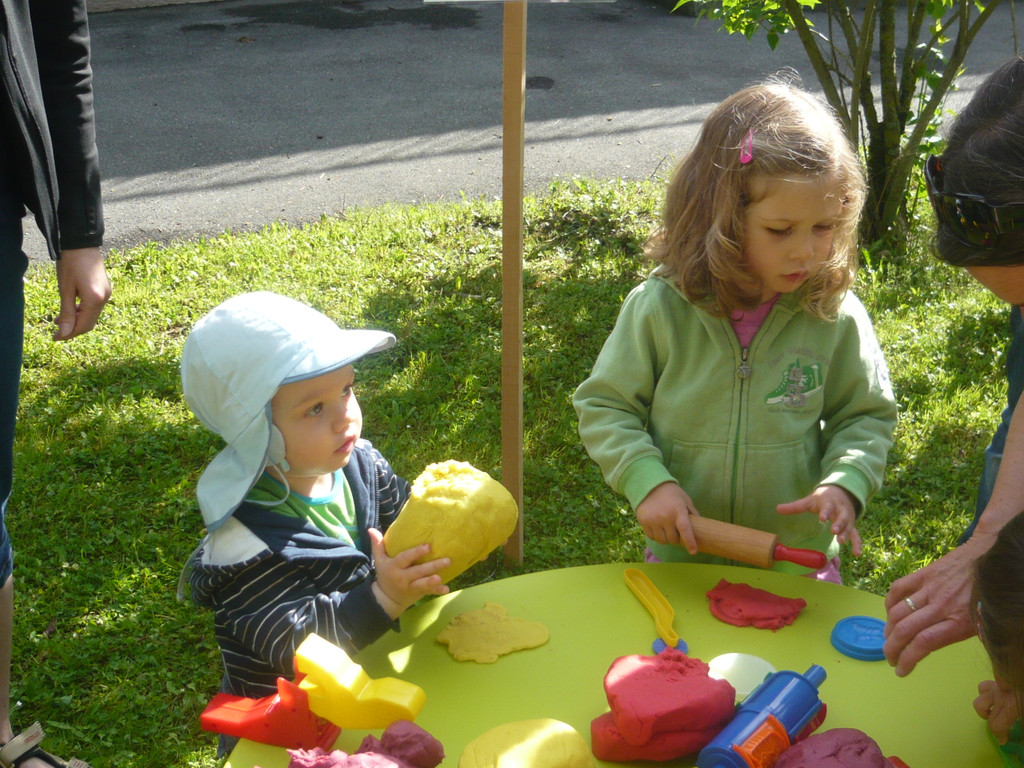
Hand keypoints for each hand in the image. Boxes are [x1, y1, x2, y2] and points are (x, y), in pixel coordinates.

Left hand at [54, 247, 111, 340]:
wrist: (82, 244)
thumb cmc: (71, 263)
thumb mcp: (65, 289)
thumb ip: (66, 312)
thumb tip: (64, 333)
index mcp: (95, 299)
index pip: (83, 325)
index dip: (69, 334)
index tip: (55, 337)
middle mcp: (105, 298)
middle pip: (90, 323)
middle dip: (73, 329)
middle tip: (56, 331)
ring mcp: (107, 294)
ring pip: (92, 316)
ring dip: (78, 320)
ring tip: (60, 319)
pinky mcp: (105, 290)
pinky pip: (95, 307)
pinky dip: (83, 312)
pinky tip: (72, 308)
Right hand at [368, 528, 449, 619]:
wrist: (386, 598)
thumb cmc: (385, 574)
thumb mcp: (379, 560)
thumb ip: (377, 545)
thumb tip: (371, 529)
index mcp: (394, 567)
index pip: (405, 558)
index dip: (416, 553)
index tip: (428, 546)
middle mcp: (402, 577)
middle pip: (418, 571)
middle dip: (432, 566)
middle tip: (447, 560)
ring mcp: (410, 586)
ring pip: (423, 584)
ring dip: (432, 581)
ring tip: (441, 577)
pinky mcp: (417, 593)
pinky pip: (428, 592)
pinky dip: (437, 591)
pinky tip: (446, 588)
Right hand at [635, 482, 698, 554]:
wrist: (650, 485)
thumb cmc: (671, 493)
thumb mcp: (685, 500)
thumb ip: (692, 513)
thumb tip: (701, 527)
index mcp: (678, 511)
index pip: (685, 530)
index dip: (690, 542)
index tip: (693, 552)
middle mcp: (665, 517)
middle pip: (673, 539)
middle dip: (676, 539)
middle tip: (676, 532)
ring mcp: (653, 520)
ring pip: (662, 541)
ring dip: (666, 539)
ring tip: (666, 531)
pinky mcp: (643, 522)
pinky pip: (651, 537)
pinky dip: (656, 536)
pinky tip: (657, 528)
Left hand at [777, 484, 861, 555]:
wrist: (841, 491)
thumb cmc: (822, 498)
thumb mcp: (809, 500)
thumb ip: (795, 506)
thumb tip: (777, 509)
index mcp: (829, 502)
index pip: (827, 507)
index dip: (825, 512)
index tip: (822, 518)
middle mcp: (840, 510)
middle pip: (842, 516)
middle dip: (839, 524)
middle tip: (833, 531)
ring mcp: (847, 518)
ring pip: (849, 525)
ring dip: (846, 533)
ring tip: (841, 542)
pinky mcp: (851, 525)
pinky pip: (856, 534)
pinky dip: (857, 543)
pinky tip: (856, 553)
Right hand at [882, 532, 994, 675]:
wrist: (990, 558)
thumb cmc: (988, 596)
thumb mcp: (983, 624)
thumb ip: (961, 637)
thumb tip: (935, 650)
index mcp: (959, 622)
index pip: (924, 643)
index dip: (907, 659)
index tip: (901, 670)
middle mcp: (941, 606)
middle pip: (906, 630)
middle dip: (891, 648)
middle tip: (890, 658)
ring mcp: (930, 588)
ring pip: (898, 612)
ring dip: (888, 629)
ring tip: (888, 639)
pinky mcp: (923, 574)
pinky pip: (897, 589)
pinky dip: (888, 603)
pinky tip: (889, 613)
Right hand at [974, 678, 1019, 744]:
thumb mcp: (1023, 709)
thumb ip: (1021, 721)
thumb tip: (1020, 733)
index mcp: (1010, 707)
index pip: (995, 725)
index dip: (999, 736)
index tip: (1004, 741)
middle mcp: (1000, 695)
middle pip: (984, 711)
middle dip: (992, 723)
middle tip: (1002, 728)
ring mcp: (998, 685)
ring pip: (981, 695)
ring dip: (985, 706)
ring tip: (994, 710)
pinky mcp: (999, 678)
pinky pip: (987, 684)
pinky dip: (990, 691)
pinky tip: (1000, 696)